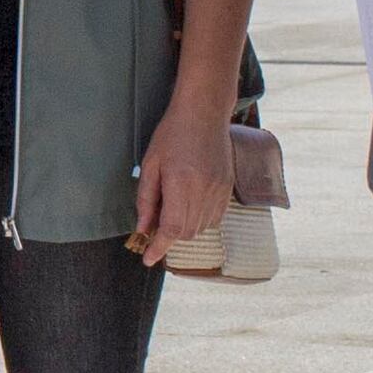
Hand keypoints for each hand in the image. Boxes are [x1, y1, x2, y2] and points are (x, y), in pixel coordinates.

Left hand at [128, 94, 228, 267]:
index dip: (159, 248)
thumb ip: (146, 199)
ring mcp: (220, 190)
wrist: (204, 113)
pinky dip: (200, 220)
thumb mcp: (150, 165)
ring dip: (184, 228)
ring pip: (201, 228)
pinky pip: (215, 218)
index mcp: (182, 183)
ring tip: (172, 207)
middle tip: (154, 222)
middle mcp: (204, 191)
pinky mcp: (229, 188)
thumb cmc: (172, 134)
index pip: (172, 229)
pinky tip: (189, 204)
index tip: (148, 259)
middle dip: (169, 236)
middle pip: (186, 232)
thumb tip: (143, 229)